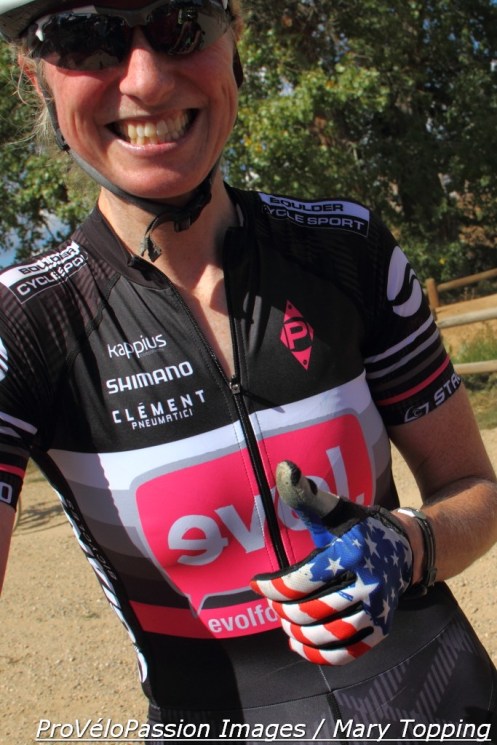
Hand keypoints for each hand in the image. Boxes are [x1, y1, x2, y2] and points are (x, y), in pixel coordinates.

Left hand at [250, 461, 412, 664]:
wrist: (404, 547)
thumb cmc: (357, 526)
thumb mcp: (334, 508)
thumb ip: (307, 495)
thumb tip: (284, 469)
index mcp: (349, 552)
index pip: (301, 580)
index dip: (271, 586)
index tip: (256, 583)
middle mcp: (366, 583)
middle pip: (310, 610)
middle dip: (282, 610)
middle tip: (271, 603)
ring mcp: (376, 610)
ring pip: (326, 634)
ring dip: (297, 633)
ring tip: (284, 622)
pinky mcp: (381, 629)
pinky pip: (347, 652)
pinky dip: (320, 655)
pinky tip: (299, 645)